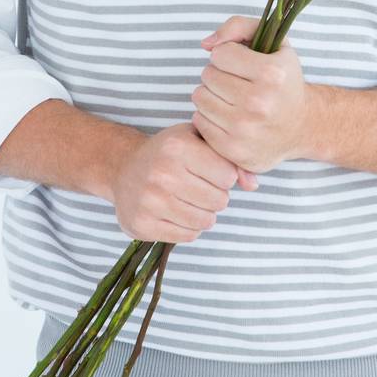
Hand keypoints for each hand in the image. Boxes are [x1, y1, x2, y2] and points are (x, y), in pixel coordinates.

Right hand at [109, 121, 258, 243]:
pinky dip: (189, 227)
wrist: (123, 167)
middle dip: (216, 196)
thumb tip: (253, 185)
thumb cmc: (169, 152)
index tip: (210, 171)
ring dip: (204, 214)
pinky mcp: (142, 224)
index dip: (224, 176)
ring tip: (190, 200)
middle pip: (219, 201)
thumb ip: (231, 158)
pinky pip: (187, 236)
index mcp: (177, 147)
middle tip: (199, 188)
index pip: (228, 176)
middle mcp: (162, 173)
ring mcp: (150, 201)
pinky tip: (176, 212)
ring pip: (205, 221)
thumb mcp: (198, 140)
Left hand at [191, 15, 311, 173]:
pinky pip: (199, 121)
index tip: (243, 64)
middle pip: (208, 75)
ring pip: (199, 97)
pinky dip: (210, 116)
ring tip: (232, 98)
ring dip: (212, 94)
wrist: (301, 126)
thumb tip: (206, 44)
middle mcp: (259, 103)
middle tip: (238, 82)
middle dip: (219, 75)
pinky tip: (229, 117)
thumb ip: (239, 26)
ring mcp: (245, 130)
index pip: (220, 54)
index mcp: (271, 74)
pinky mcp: (233, 150)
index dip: (229, 55)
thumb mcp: (274, 44)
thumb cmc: (283, 81)